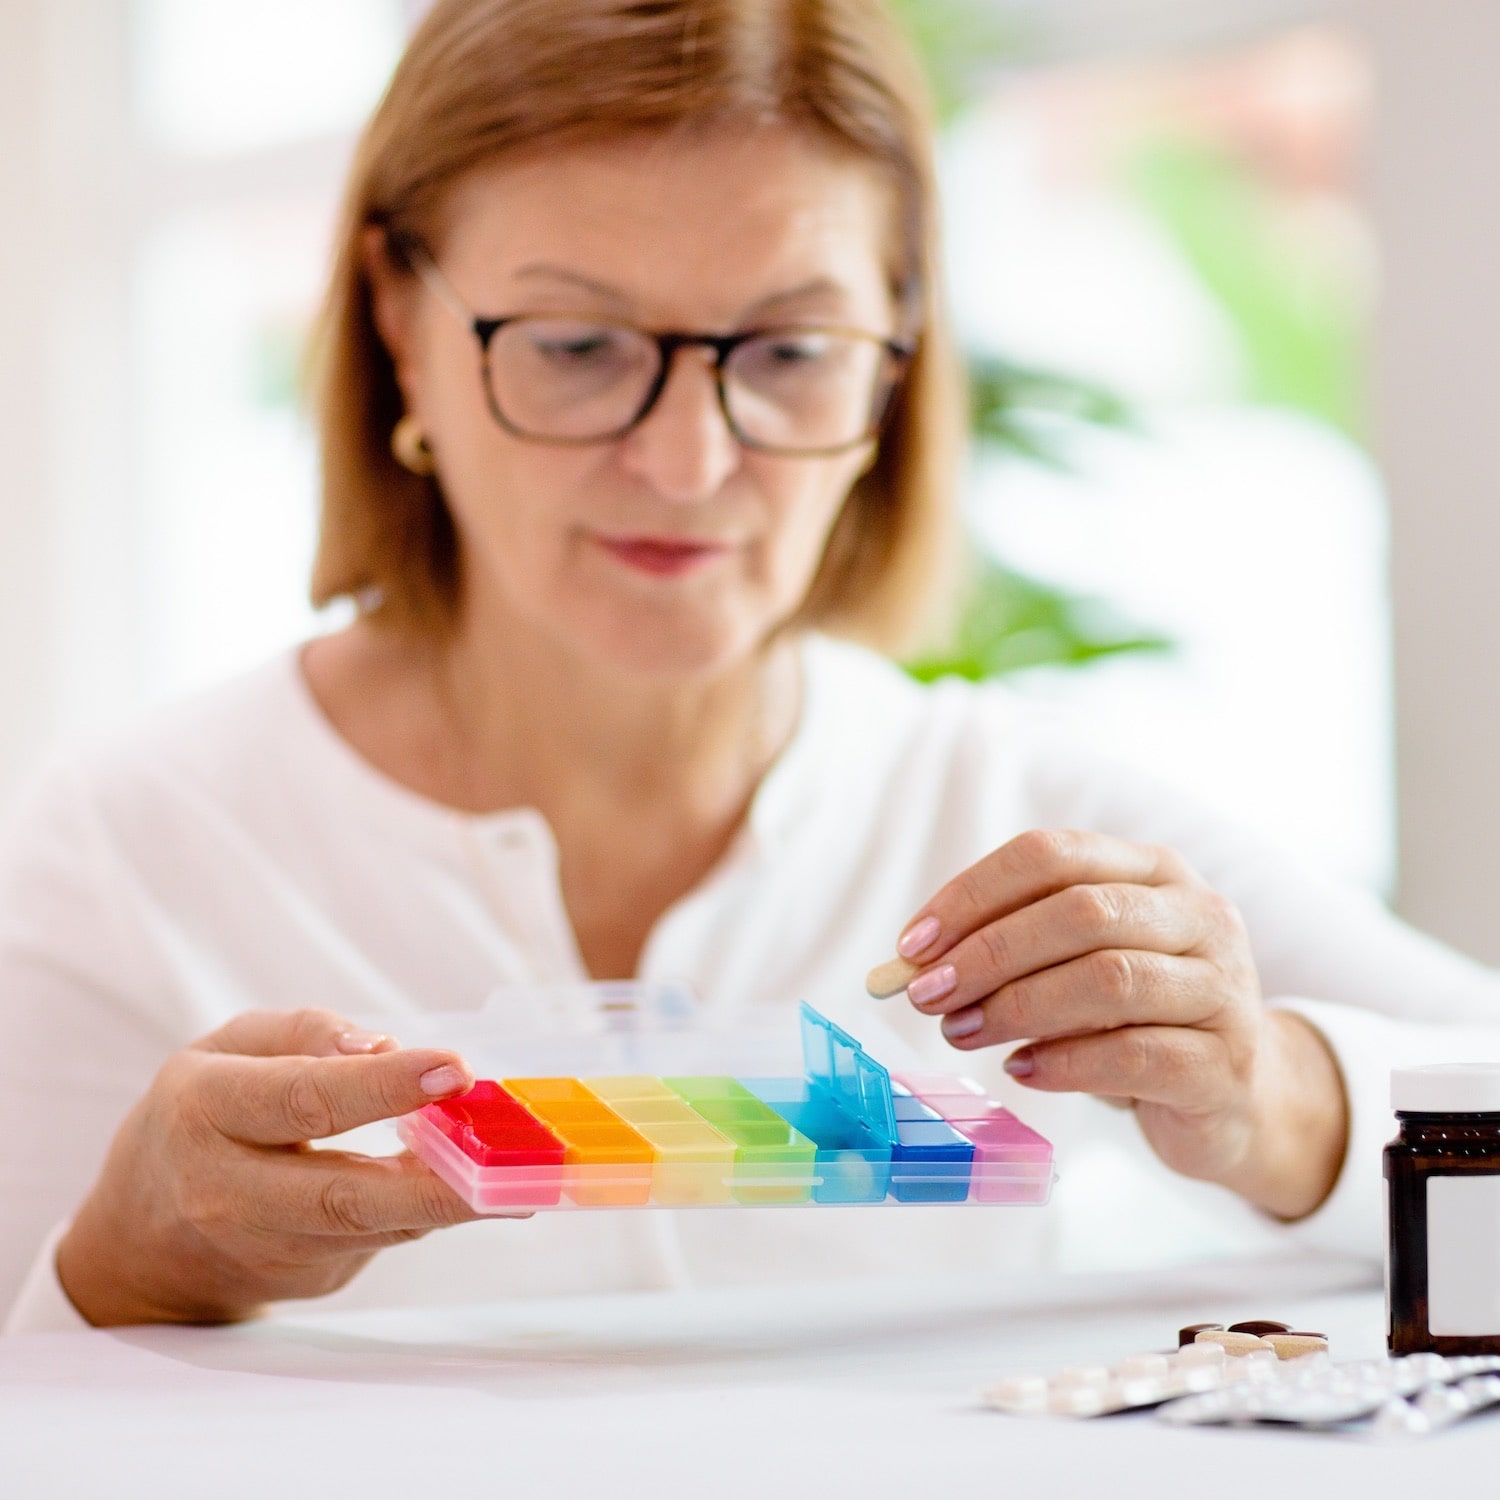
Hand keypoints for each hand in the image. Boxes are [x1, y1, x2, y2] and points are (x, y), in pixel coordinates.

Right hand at [56, 1008, 490, 1326]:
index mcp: (204, 1112)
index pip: (302, 1100)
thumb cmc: (202, 1114)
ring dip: (456, 1200)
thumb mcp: (231, 1048)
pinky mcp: (309, 1279)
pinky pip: (386, 1236)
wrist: (142, 1239)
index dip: (382, 1087)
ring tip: (521, 1168)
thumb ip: (307, 1034)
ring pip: (375, 1226)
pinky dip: (438, 1208)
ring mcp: (269, 1250)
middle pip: (341, 1195)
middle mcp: (229, 1192)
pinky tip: (486, 1184)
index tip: (455, 1069)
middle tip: (507, 1152)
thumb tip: (382, 1046)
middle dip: (434, 1177)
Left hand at [894, 829, 1347, 1219]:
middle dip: (989, 952)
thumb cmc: (1136, 1017)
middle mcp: (1199, 915)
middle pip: (1081, 912)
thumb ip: (1013, 948)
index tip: (912, 944)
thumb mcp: (1079, 963)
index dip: (974, 894)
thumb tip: (914, 962)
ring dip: (1018, 1006)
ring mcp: (1223, 988)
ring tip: (962, 1031)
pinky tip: (1021, 1069)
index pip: (1053, 855)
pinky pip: (1135, 1054)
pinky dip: (1064, 1062)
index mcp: (1154, 871)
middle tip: (926, 994)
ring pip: (1109, 979)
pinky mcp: (1226, 1064)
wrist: (1238, 1096)